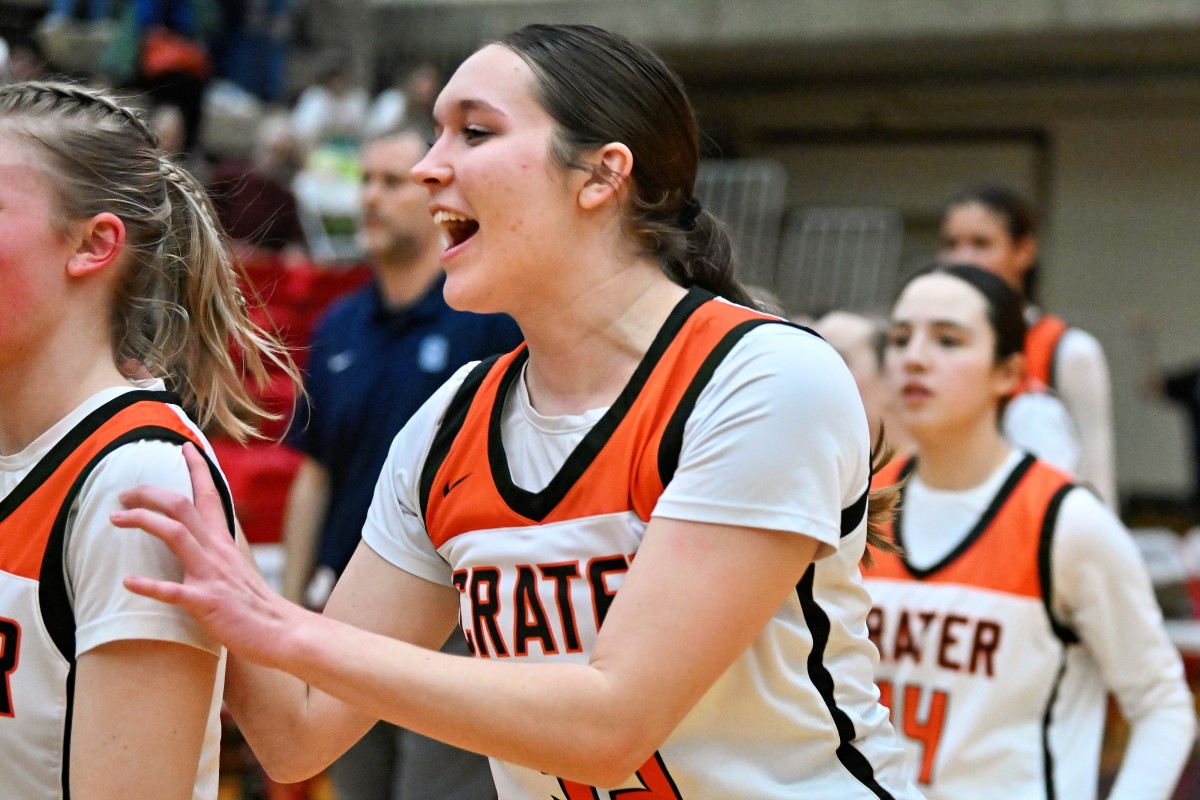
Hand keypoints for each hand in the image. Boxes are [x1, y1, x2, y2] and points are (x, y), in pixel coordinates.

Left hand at [113, 443, 305, 667]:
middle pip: (182, 506)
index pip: (211, 495)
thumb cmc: (256, 607)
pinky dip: (149, 585)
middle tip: (123, 492)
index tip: (185, 447)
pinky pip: (172, 590)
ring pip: (175, 533)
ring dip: (143, 521)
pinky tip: (128, 581)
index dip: (197, 469)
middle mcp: (217, 551)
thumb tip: (199, 549)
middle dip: (149, 493)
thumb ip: (217, 557)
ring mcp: (211, 575)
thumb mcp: (236, 571)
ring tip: (115, 518)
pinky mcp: (206, 601)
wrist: (281, 631)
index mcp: (224, 543)